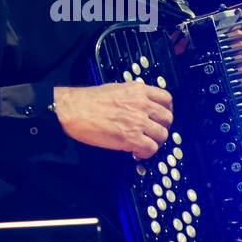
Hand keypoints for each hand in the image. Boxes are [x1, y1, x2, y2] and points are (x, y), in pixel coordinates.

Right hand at [53, 83, 173, 159]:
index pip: (166, 99)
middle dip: (161, 127)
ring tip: (143, 144)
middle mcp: (142, 104)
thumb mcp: (116, 89)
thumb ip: (132, 97)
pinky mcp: (131, 137)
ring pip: (162, 135)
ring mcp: (138, 121)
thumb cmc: (88, 101)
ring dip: (154, 142)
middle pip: (167, 118)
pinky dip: (146, 153)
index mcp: (138, 91)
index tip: (161, 117)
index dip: (166, 110)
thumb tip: (139, 106)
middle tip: (152, 133)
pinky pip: (151, 148)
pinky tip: (136, 152)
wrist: (73, 110)